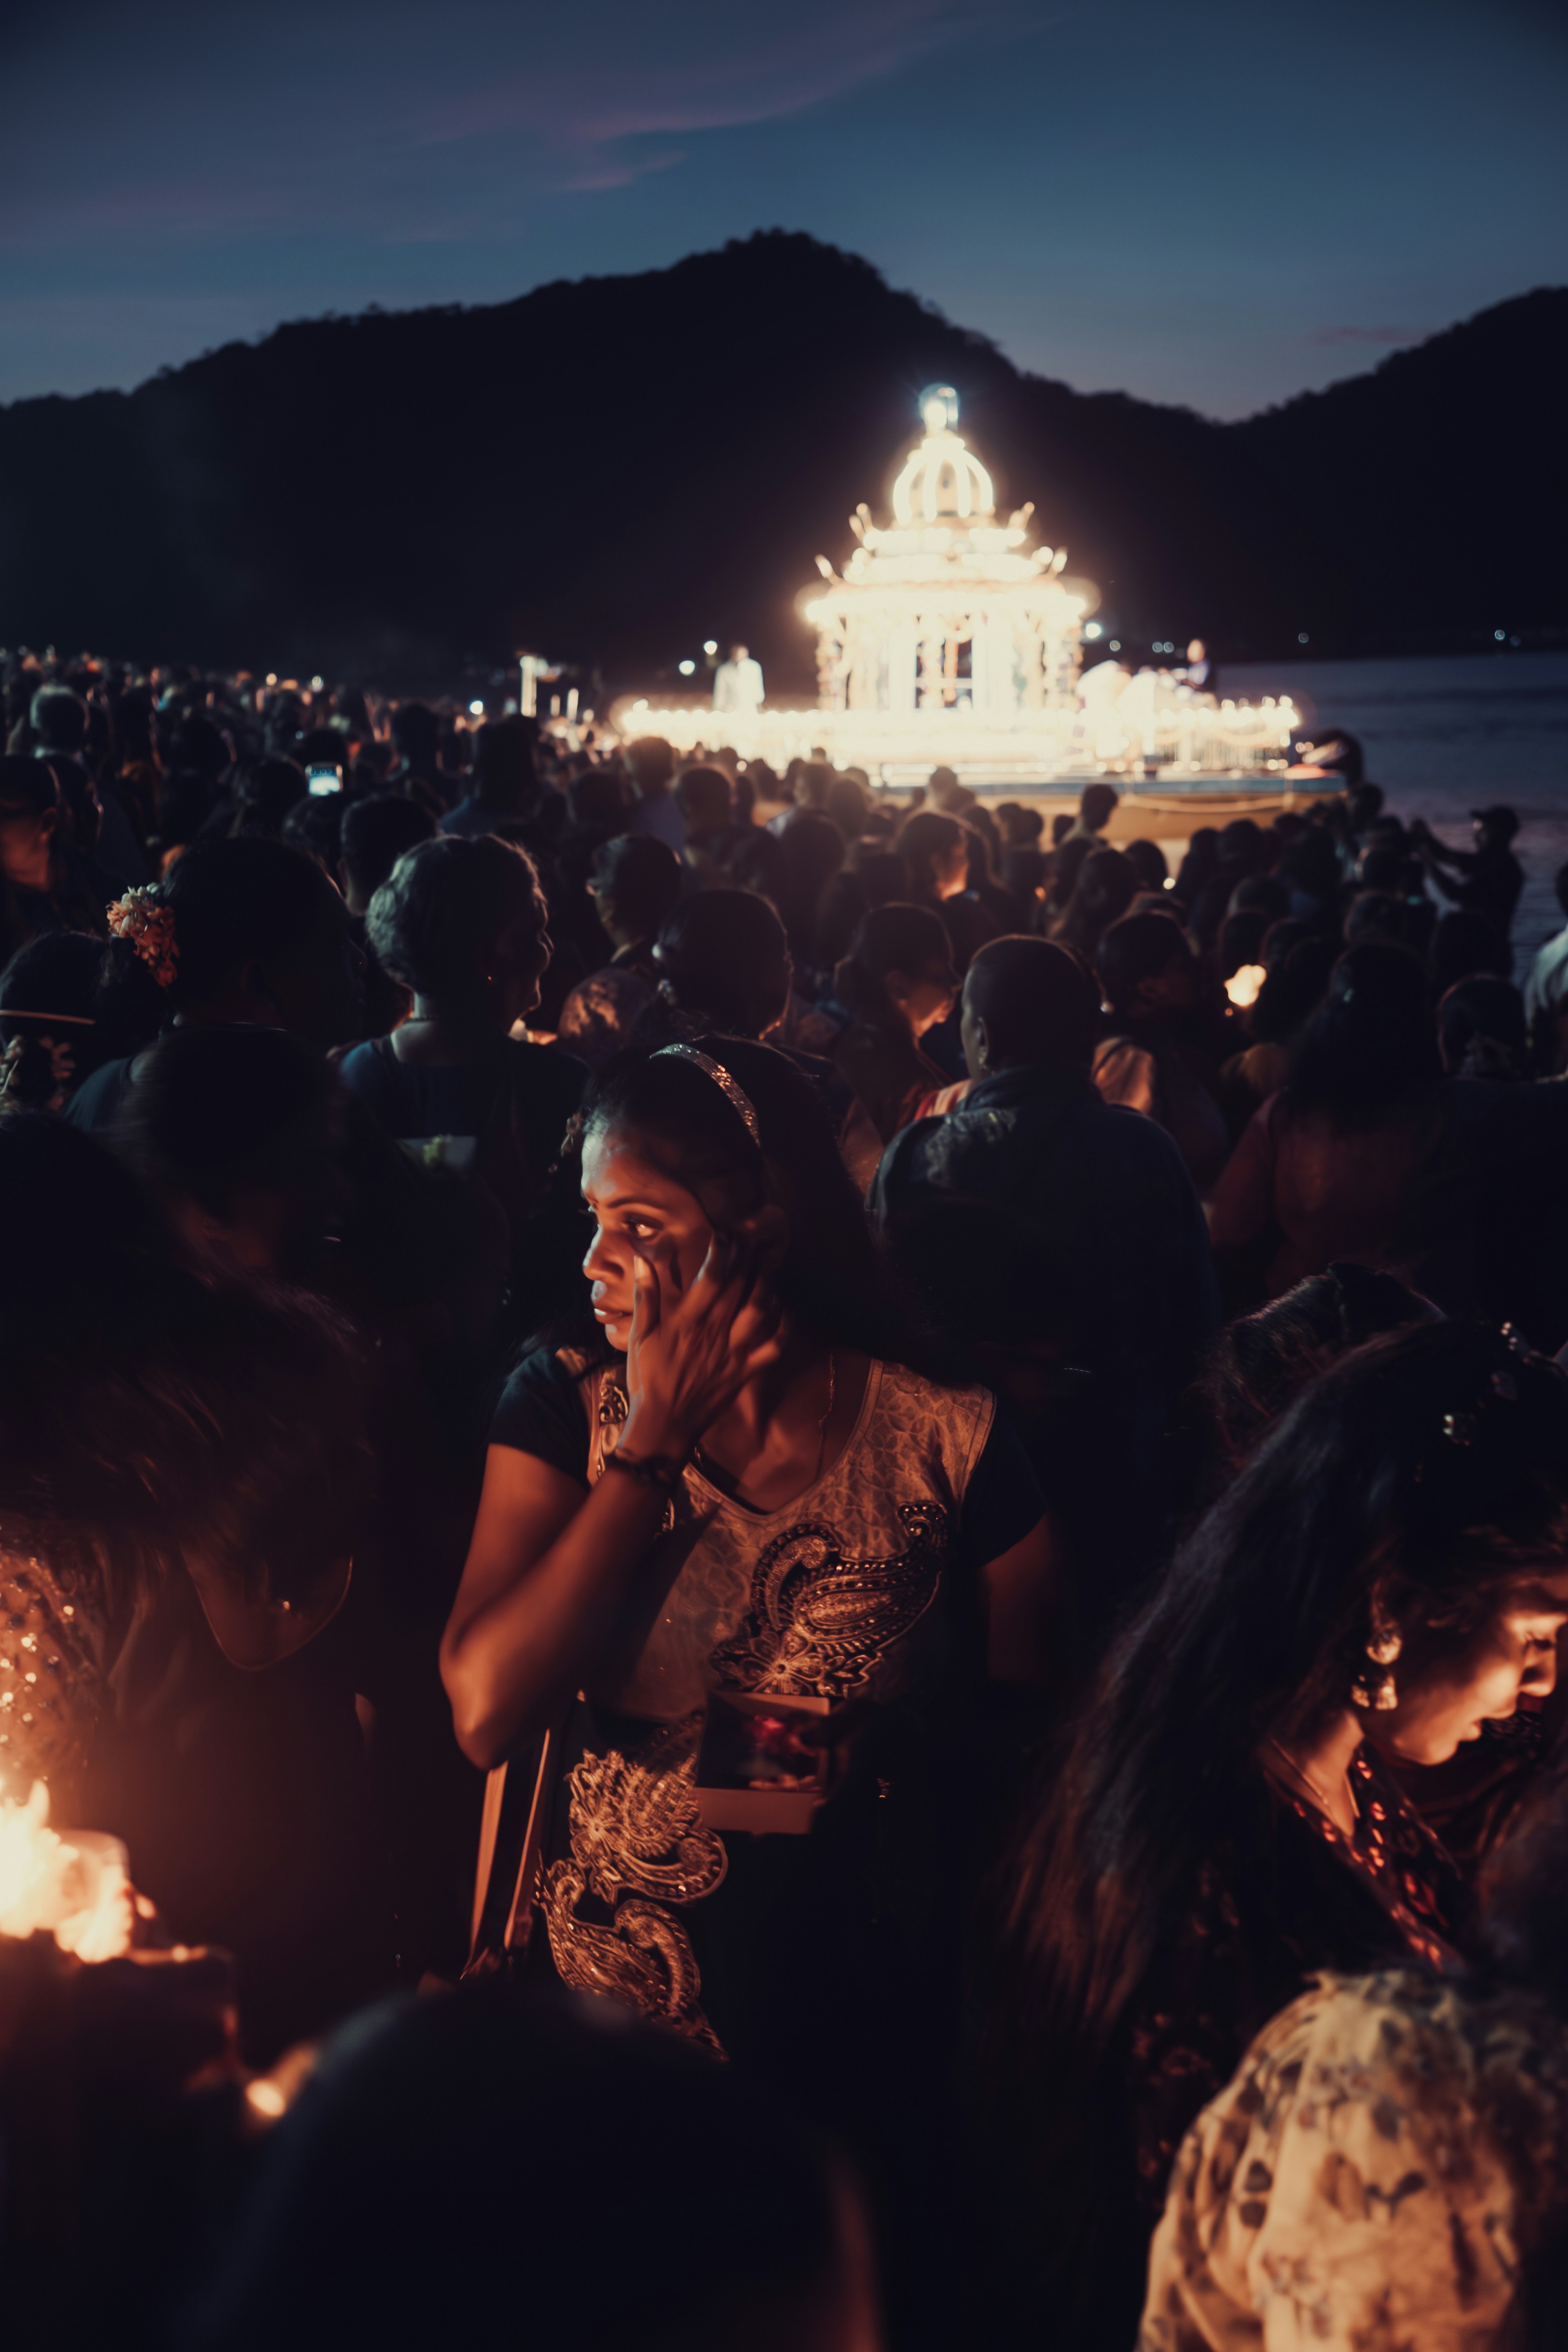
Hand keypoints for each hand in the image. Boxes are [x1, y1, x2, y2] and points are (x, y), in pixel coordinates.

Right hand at [623, 1224, 782, 1458]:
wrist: (664, 1426)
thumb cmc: (647, 1379)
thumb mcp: (638, 1336)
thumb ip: (645, 1296)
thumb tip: (642, 1259)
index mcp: (689, 1321)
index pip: (712, 1276)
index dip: (723, 1251)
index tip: (727, 1232)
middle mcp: (716, 1332)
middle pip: (740, 1287)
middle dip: (749, 1259)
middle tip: (755, 1238)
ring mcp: (735, 1353)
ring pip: (761, 1311)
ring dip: (768, 1286)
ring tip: (769, 1267)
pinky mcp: (746, 1372)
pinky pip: (774, 1347)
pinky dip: (784, 1326)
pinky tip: (785, 1308)